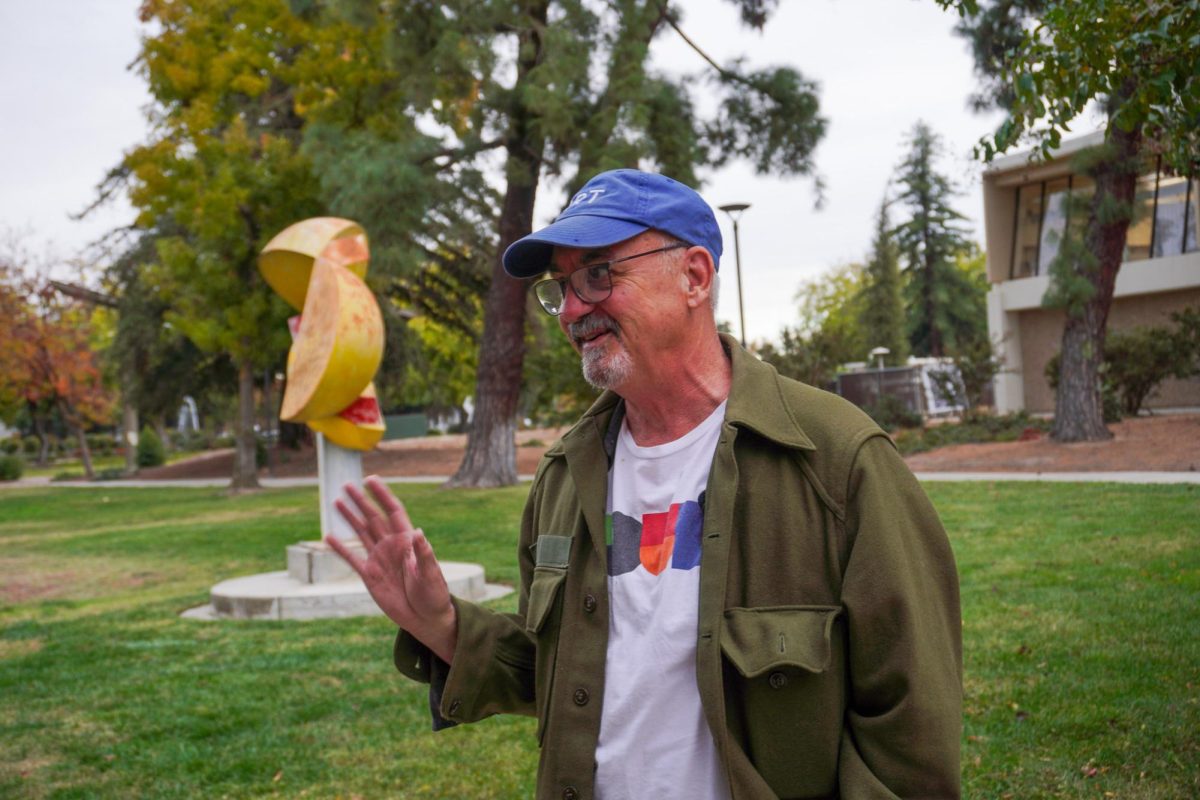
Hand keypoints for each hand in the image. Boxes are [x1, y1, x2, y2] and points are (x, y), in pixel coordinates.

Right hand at [327, 475, 456, 663]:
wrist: (426, 618)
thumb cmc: (434, 595)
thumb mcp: (431, 574)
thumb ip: (424, 553)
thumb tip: (418, 531)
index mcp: (407, 541)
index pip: (393, 511)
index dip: (382, 495)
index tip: (371, 479)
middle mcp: (392, 546)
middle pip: (373, 517)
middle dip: (361, 500)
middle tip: (346, 484)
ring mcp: (380, 559)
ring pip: (361, 532)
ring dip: (350, 517)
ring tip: (336, 501)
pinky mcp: (370, 576)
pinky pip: (352, 558)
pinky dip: (340, 548)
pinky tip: (328, 537)